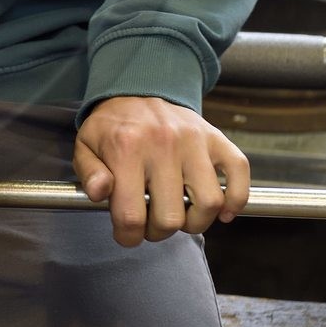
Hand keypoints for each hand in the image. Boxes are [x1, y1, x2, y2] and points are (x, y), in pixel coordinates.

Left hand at [74, 96, 249, 247]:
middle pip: (171, 217)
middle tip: (151, 223)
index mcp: (126, 148)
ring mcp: (194, 140)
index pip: (131, 216)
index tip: (127, 234)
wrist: (137, 89)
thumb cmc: (112, 127)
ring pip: (209, 202)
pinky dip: (236, 199)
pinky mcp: (216, 138)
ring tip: (181, 216)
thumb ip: (89, 173)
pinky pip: (239, 173)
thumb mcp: (86, 146)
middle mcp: (163, 143)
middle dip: (159, 232)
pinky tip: (220, 211)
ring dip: (196, 222)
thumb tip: (100, 193)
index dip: (128, 237)